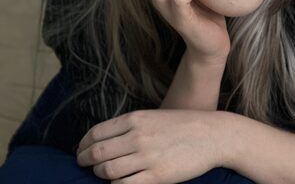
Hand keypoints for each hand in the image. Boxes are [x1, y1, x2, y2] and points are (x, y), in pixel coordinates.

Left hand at [75, 109, 223, 182]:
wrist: (213, 135)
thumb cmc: (183, 126)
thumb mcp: (154, 117)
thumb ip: (131, 126)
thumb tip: (105, 139)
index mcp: (136, 119)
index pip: (97, 133)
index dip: (84, 144)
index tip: (81, 150)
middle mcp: (138, 136)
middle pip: (98, 153)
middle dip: (85, 161)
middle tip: (84, 165)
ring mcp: (147, 157)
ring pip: (108, 171)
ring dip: (100, 174)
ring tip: (102, 174)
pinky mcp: (157, 176)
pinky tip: (119, 183)